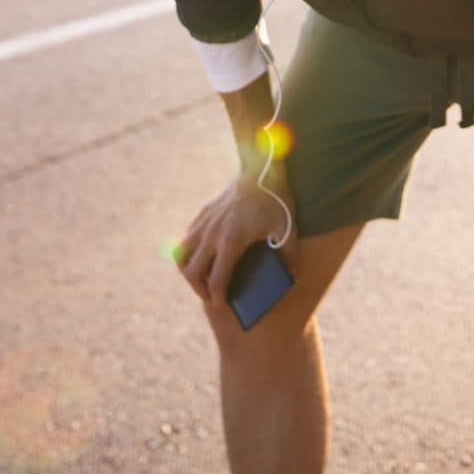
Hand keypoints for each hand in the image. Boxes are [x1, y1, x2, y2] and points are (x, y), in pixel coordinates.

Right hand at [173, 175, 295, 305]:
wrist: (260, 168)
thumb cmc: (276, 200)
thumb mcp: (288, 229)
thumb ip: (290, 255)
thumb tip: (292, 276)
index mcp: (231, 241)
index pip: (216, 280)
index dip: (218, 297)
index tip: (222, 305)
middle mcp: (212, 234)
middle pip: (192, 272)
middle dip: (199, 290)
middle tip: (211, 297)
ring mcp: (204, 223)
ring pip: (182, 254)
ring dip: (189, 270)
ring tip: (202, 279)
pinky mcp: (203, 213)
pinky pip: (188, 238)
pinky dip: (191, 251)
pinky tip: (205, 255)